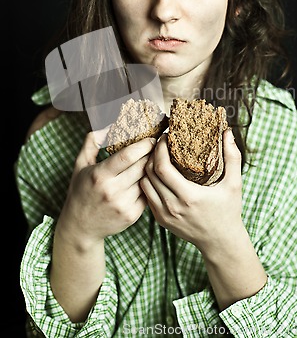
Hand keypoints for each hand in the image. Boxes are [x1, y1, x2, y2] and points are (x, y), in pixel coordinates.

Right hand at [57, 133, 155, 247]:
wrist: (80, 227)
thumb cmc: (81, 191)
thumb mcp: (80, 165)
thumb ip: (92, 143)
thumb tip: (107, 125)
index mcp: (100, 175)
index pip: (128, 156)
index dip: (143, 145)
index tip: (151, 138)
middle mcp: (112, 191)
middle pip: (142, 166)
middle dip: (152, 154)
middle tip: (158, 146)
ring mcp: (123, 205)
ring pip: (147, 180)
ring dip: (152, 169)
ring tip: (156, 160)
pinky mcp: (132, 215)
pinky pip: (147, 194)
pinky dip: (149, 185)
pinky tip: (149, 178)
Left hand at [140, 129, 242, 253]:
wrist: (221, 243)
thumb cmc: (229, 211)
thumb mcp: (234, 184)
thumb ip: (232, 157)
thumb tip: (228, 132)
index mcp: (189, 196)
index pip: (162, 168)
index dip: (160, 149)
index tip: (165, 137)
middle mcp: (172, 206)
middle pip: (149, 173)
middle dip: (152, 154)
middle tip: (160, 143)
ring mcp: (164, 215)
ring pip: (144, 184)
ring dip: (147, 168)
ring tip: (157, 156)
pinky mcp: (161, 220)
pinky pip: (147, 195)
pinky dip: (148, 182)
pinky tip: (158, 173)